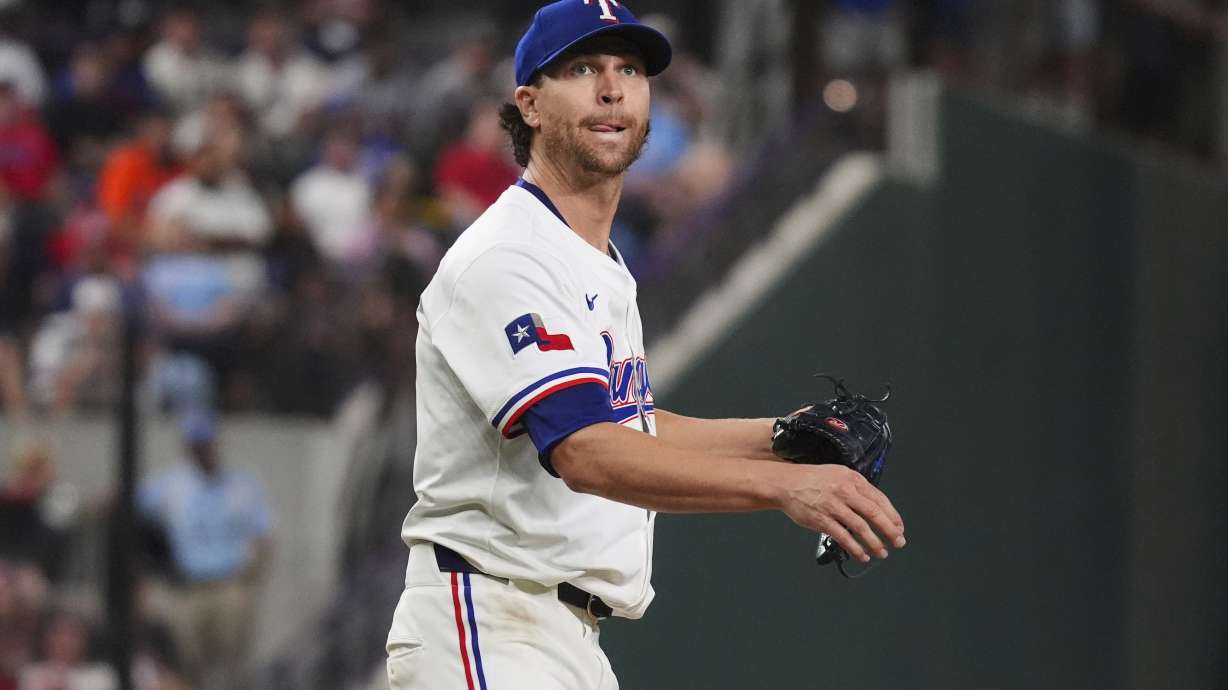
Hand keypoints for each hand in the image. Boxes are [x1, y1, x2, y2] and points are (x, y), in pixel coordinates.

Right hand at [775, 464, 905, 562]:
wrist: (786, 484)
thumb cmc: (812, 480)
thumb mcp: (839, 474)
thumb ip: (857, 489)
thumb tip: (877, 508)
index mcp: (852, 479)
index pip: (879, 499)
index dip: (893, 516)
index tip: (899, 527)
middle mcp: (844, 491)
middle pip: (873, 513)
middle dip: (890, 530)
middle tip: (898, 542)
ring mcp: (832, 506)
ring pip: (860, 527)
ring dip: (874, 543)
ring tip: (882, 552)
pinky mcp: (821, 520)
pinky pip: (843, 537)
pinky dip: (855, 548)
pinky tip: (862, 555)